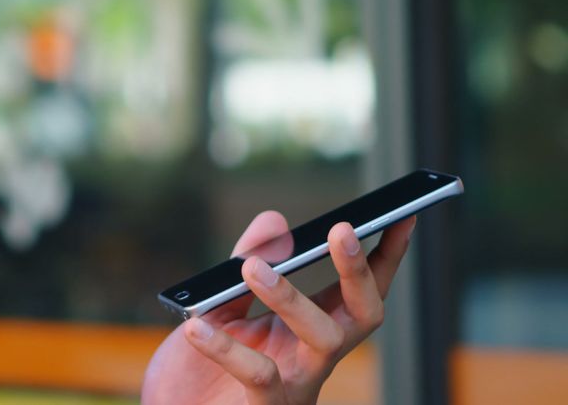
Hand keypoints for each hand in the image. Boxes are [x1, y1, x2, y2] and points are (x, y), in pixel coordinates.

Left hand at [142, 210, 413, 403]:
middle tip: (341, 229)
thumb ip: (245, 265)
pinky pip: (260, 376)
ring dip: (291, 297)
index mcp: (310, 330)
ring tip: (251, 268)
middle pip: (362, 314)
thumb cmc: (202, 368)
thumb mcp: (221, 306)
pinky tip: (196, 324)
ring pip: (323, 339)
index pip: (359, 290)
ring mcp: (296, 385)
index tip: (402, 214)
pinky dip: (227, 347)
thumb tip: (276, 220)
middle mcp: (314, 357)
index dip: (385, 256)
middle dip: (358, 271)